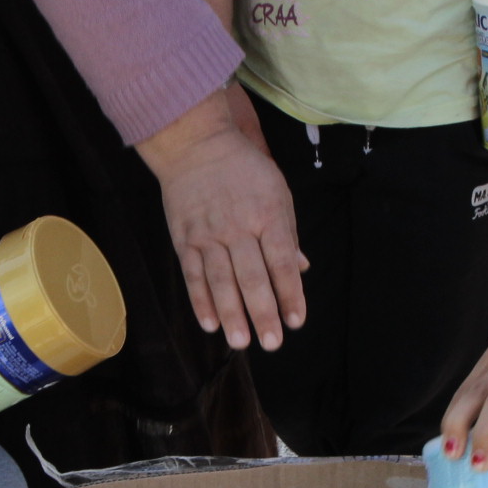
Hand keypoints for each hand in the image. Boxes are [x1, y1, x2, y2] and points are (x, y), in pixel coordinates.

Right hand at [137, 92, 308, 350]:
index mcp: (268, 215)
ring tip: (240, 342)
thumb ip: (288, 234)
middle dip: (263, 313)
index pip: (282, 262)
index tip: (296, 321)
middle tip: (272, 343)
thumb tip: (302, 269)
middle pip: (252, 277)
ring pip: (221, 281)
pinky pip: (193, 275)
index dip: (291, 294)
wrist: (196, 144)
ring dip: (231, 314)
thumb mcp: (277, 192)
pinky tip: (210, 323)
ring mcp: (208, 234)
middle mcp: (238, 228)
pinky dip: (200, 300)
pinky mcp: (185, 239)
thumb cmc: (245, 169)